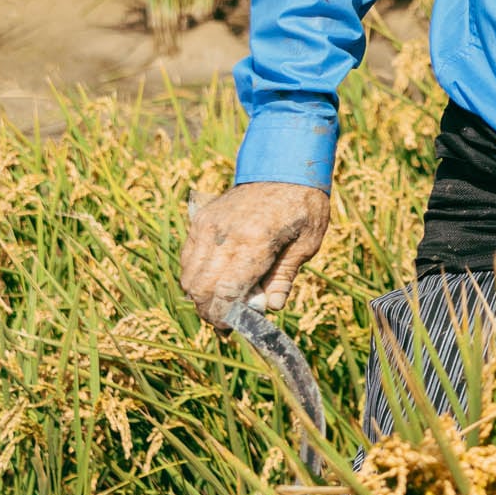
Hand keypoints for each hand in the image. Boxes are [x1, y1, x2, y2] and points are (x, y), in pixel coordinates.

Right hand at [178, 181, 332, 326]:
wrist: (285, 165)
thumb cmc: (303, 205)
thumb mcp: (307, 242)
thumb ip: (284, 276)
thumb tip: (270, 308)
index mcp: (254, 241)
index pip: (225, 291)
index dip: (223, 315)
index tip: (230, 328)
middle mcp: (223, 234)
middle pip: (200, 287)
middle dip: (209, 310)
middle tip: (226, 320)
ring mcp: (207, 226)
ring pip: (188, 274)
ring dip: (199, 294)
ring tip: (221, 300)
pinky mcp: (200, 220)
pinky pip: (188, 257)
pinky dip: (196, 274)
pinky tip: (216, 278)